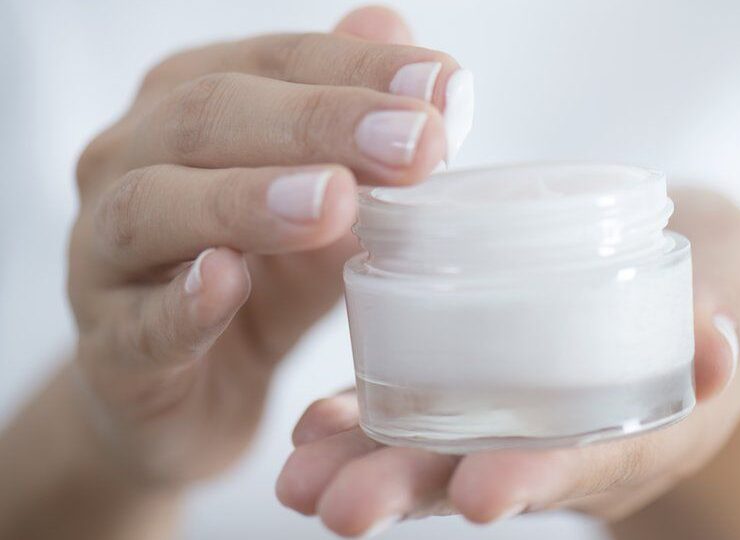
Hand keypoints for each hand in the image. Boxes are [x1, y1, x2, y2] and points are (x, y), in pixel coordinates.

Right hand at [67, 7, 467, 486]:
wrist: (193, 396)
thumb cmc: (263, 284)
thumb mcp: (327, 206)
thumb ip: (364, 137)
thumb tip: (428, 63)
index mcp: (190, 106)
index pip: (274, 61)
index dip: (360, 69)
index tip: (444, 87)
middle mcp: (132, 161)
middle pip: (210, 116)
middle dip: (320, 123)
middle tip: (413, 143)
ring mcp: (104, 255)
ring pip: (155, 205)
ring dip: (248, 199)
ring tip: (333, 201)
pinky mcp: (110, 348)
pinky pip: (138, 321)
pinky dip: (182, 302)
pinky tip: (228, 282)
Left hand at [275, 188, 739, 536]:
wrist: (693, 294)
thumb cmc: (724, 283)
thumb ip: (735, 300)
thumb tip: (718, 338)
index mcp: (650, 424)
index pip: (592, 459)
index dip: (537, 475)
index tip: (479, 494)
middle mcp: (576, 440)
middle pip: (492, 474)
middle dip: (415, 492)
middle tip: (341, 509)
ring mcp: (525, 419)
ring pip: (441, 453)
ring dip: (368, 465)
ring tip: (298, 478)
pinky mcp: (487, 386)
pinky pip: (424, 410)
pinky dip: (366, 418)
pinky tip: (313, 425)